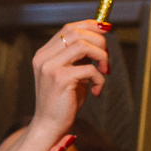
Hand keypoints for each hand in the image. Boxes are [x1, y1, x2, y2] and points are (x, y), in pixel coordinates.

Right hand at [29, 20, 107, 135]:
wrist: (49, 126)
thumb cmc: (63, 101)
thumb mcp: (71, 73)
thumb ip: (79, 57)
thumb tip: (100, 37)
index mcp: (44, 54)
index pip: (68, 28)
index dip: (89, 25)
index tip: (106, 28)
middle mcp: (44, 57)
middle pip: (76, 33)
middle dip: (99, 41)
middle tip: (105, 58)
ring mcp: (50, 67)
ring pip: (83, 45)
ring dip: (101, 56)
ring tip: (103, 71)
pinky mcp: (60, 79)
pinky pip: (89, 69)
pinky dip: (99, 78)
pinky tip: (97, 90)